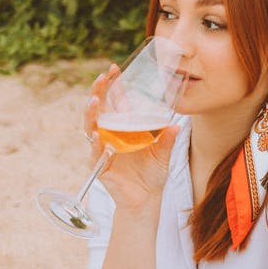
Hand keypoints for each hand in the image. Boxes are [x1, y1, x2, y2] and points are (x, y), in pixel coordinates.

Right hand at [83, 68, 178, 210]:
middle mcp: (110, 135)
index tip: (114, 69)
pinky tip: (97, 136)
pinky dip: (95, 145)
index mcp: (123, 127)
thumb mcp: (163, 154)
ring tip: (94, 101)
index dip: (112, 86)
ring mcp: (102, 149)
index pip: (114, 101)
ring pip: (91, 127)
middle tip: (102, 78)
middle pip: (99, 109)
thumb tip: (176, 126)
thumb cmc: (153, 173)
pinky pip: (95, 153)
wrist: (146, 199)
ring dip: (91, 113)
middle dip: (98, 92)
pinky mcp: (100, 166)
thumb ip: (167, 140)